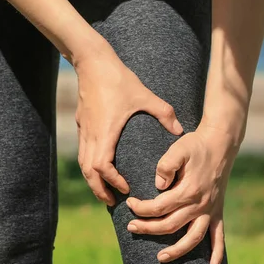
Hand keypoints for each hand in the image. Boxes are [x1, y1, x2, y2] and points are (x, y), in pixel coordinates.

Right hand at [74, 46, 182, 205]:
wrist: (92, 62)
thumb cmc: (119, 79)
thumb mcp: (145, 95)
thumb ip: (164, 114)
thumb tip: (181, 131)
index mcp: (106, 132)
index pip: (102, 167)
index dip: (111, 181)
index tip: (125, 189)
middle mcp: (92, 135)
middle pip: (88, 172)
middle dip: (99, 189)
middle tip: (112, 202)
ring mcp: (84, 130)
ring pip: (83, 164)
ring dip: (92, 180)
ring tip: (105, 191)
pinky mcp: (82, 124)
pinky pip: (83, 153)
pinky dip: (89, 166)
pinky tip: (100, 169)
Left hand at [125, 120, 242, 263]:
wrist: (220, 144)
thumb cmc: (196, 146)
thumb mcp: (178, 148)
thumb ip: (165, 166)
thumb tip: (158, 185)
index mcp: (188, 190)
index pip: (159, 207)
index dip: (142, 208)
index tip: (130, 204)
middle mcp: (200, 205)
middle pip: (170, 225)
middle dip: (148, 228)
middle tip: (131, 227)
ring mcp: (210, 210)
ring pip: (193, 238)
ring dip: (177, 251)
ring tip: (161, 258)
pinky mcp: (217, 212)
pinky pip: (219, 237)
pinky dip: (218, 253)